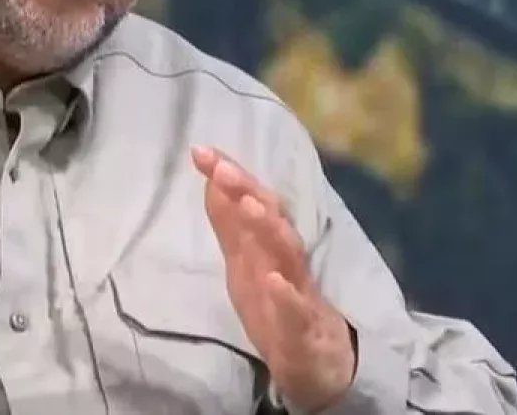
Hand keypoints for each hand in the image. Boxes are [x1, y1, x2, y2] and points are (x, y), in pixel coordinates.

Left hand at [191, 145, 354, 412]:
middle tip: (222, 167)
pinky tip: (275, 281)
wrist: (317, 366)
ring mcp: (297, 292)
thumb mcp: (245, 263)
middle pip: (268, 219)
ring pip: (285, 255)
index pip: (248, 201)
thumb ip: (230, 224)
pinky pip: (296, 310)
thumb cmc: (279, 305)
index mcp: (265, 245)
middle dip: (246, 191)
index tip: (199, 150)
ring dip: (268, 230)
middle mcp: (282, 260)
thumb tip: (210, 181)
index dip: (227, 176)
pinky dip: (286, 295)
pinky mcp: (304, 328)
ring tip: (250, 205)